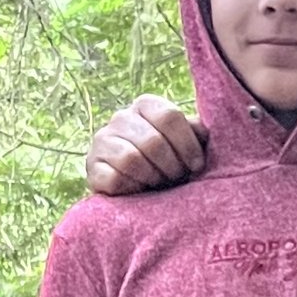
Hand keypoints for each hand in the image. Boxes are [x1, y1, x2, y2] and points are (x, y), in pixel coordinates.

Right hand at [85, 95, 209, 194]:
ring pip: (131, 159)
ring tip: (158, 185)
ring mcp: (102, 140)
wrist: (139, 189)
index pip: (169, 116)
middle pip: (152, 141)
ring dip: (152, 177)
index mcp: (146, 105)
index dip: (187, 145)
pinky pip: (113, 178)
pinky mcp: (92, 167)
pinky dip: (131, 188)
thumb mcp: (186, 144)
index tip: (196, 165)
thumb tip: (204, 129)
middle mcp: (121, 117)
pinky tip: (138, 191)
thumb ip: (196, 132)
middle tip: (176, 179)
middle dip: (171, 167)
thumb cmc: (169, 162)